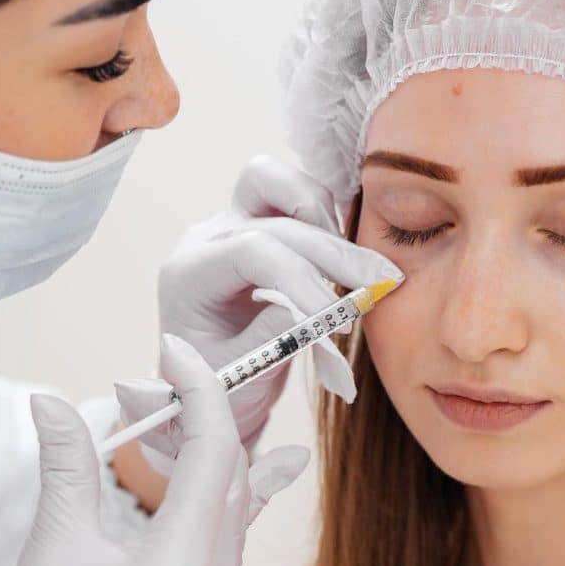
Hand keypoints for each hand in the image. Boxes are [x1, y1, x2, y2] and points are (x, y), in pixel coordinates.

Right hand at [0, 335, 308, 565]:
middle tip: (155, 381)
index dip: (199, 389)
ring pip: (237, 497)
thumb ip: (67, 470)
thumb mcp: (56, 554)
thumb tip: (50, 403)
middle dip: (199, 413)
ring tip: (183, 408)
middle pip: (232, 467)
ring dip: (213, 448)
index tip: (173, 350)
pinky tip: (264, 463)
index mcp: (185, 560)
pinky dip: (233, 487)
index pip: (216, 449)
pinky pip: (235, 527)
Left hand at [125, 156, 401, 460]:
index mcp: (189, 274)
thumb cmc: (223, 384)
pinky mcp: (262, 222)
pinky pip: (296, 194)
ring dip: (326, 219)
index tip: (335, 319)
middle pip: (277, 218)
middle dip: (332, 254)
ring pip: (277, 182)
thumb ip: (272, 335)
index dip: (302, 279)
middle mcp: (208, 238)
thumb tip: (311, 305)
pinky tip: (350, 257)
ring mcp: (233, 223)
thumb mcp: (243, 373)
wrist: (219, 384)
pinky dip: (329, 216)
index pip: (253, 251)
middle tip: (375, 288)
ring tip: (358, 269)